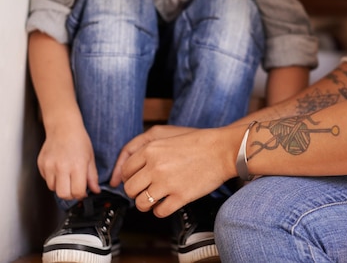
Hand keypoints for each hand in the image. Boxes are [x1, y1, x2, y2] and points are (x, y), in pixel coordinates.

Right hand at [37, 121, 99, 199]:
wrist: (63, 127)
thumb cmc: (79, 140)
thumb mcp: (90, 158)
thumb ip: (92, 176)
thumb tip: (95, 191)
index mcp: (77, 166)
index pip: (77, 192)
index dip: (81, 194)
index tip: (83, 191)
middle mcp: (61, 167)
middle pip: (63, 195)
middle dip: (70, 195)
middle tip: (74, 188)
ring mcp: (49, 166)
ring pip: (53, 189)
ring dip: (60, 186)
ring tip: (66, 176)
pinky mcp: (41, 165)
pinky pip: (46, 180)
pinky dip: (53, 179)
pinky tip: (58, 169)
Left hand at [121, 125, 239, 217]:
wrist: (222, 150)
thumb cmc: (197, 141)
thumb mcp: (167, 135)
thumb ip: (145, 148)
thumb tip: (127, 168)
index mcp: (150, 150)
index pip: (125, 170)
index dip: (128, 178)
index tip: (135, 180)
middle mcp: (155, 167)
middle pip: (129, 189)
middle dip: (135, 192)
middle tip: (144, 191)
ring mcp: (167, 183)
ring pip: (141, 203)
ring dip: (145, 204)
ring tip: (154, 200)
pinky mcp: (180, 197)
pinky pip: (159, 212)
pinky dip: (160, 211)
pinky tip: (166, 204)